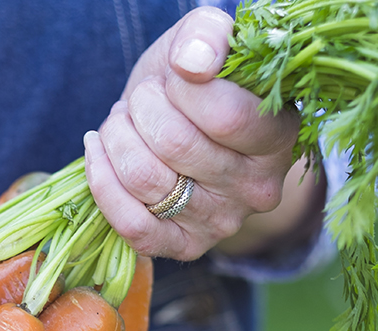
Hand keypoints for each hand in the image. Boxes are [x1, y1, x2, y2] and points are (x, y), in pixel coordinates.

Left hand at [85, 7, 313, 260]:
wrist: (184, 128)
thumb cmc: (198, 83)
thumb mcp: (207, 41)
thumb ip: (207, 36)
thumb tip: (192, 64)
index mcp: (280, 135)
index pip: (226, 116)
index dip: (183, 88)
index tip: (174, 76)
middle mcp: (257, 188)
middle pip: (175, 145)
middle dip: (142, 108)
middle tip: (142, 98)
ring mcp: (221, 223)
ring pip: (145, 179)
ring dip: (116, 139)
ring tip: (122, 121)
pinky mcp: (183, 247)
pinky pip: (132, 226)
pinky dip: (102, 181)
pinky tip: (98, 151)